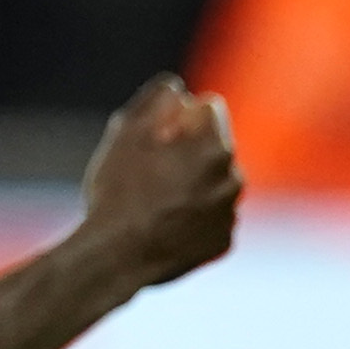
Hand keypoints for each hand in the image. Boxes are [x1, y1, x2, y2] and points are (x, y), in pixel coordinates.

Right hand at [75, 75, 241, 285]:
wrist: (116, 256)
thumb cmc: (118, 191)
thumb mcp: (126, 131)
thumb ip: (158, 99)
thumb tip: (178, 92)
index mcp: (215, 144)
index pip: (208, 108)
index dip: (177, 117)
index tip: (155, 137)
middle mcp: (233, 177)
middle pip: (213, 147)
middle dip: (189, 152)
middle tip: (149, 171)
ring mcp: (229, 213)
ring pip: (214, 185)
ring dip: (193, 186)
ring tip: (153, 202)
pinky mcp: (222, 243)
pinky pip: (211, 220)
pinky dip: (194, 219)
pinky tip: (163, 225)